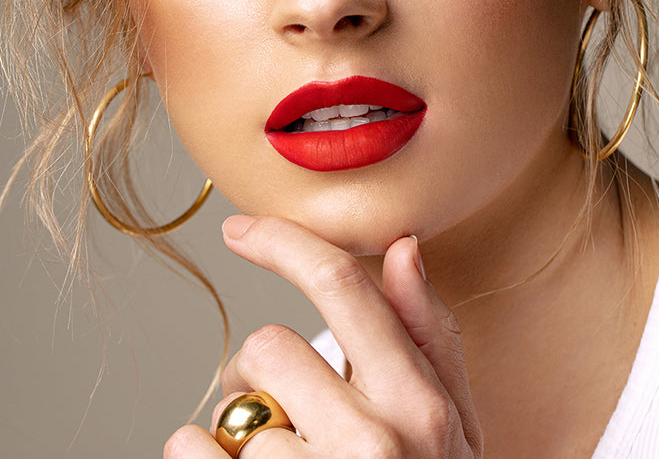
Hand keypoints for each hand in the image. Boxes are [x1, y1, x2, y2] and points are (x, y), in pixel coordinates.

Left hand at [164, 216, 482, 457]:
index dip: (283, 242)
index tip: (240, 230)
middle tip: (288, 408)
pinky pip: (195, 454)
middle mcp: (373, 442)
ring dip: (239, 429)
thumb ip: (431, 335)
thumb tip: (402, 248)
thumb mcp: (455, 426)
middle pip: (267, 347)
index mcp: (419, 402)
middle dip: (265, 372)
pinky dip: (200, 458)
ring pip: (231, 412)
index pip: (343, 287)